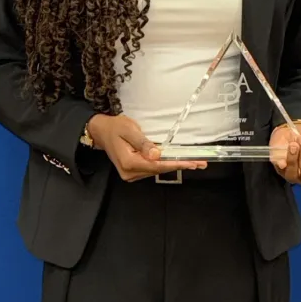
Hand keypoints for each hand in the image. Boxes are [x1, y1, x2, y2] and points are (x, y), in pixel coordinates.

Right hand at [88, 114, 206, 181]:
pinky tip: (176, 161)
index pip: (157, 165)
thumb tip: (157, 154)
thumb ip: (143, 143)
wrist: (101, 131)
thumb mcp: (129, 130)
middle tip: (199, 163)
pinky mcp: (133, 172)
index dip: (176, 163)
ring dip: (173, 165)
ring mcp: (131, 174)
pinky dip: (164, 164)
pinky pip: (152, 169)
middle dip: (179, 165)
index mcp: (129, 162)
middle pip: (159, 169)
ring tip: (192, 162)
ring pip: (156, 170)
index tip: (191, 163)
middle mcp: (130, 172)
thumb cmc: (115, 127)